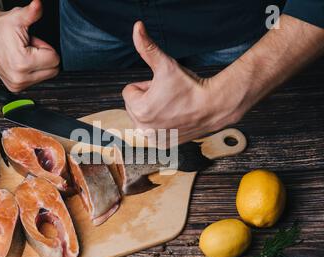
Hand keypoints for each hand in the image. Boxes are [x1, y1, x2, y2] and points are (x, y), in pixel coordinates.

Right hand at [0, 0, 59, 91]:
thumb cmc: (1, 26)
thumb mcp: (18, 17)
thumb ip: (32, 12)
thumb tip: (38, 4)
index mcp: (22, 63)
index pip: (55, 60)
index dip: (46, 48)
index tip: (32, 42)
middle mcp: (19, 78)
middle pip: (53, 70)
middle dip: (44, 57)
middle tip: (29, 48)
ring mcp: (17, 84)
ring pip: (46, 76)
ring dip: (38, 64)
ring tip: (23, 53)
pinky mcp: (15, 88)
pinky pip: (36, 80)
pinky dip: (32, 70)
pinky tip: (20, 61)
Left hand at [122, 21, 249, 142]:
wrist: (213, 106)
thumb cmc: (190, 86)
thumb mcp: (165, 65)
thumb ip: (147, 48)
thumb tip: (136, 27)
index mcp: (138, 109)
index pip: (129, 91)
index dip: (146, 85)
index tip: (163, 87)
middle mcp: (142, 128)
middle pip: (134, 105)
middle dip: (148, 98)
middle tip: (168, 96)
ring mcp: (152, 138)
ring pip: (143, 118)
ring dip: (152, 111)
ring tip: (172, 107)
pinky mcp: (162, 145)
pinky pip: (152, 131)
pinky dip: (160, 125)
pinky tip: (174, 119)